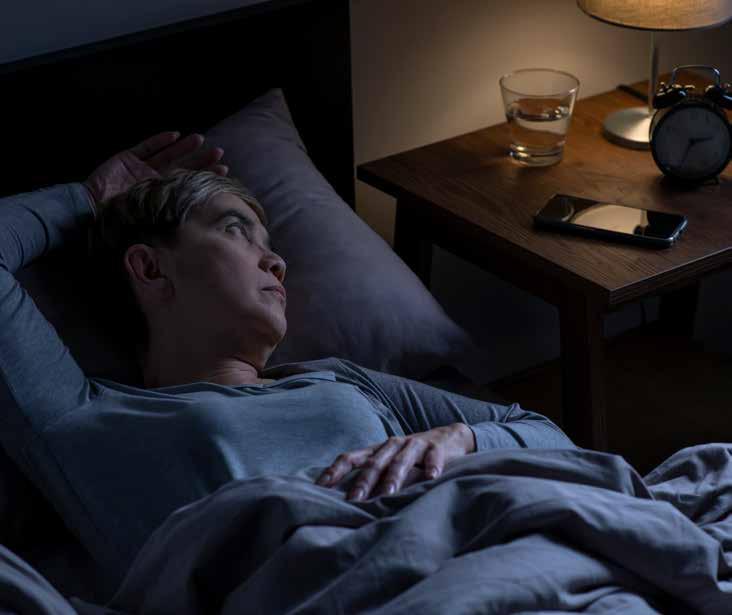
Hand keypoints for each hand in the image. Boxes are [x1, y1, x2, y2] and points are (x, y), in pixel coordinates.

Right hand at [83, 131, 228, 211]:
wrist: (91, 210)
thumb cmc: (120, 219)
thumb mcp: (152, 219)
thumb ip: (172, 214)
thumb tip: (203, 222)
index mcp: (162, 197)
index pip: (189, 184)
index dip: (205, 177)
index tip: (225, 171)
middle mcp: (154, 181)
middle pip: (182, 167)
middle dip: (200, 160)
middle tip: (219, 152)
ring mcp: (140, 169)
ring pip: (167, 155)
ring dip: (184, 147)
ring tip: (201, 139)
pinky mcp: (126, 159)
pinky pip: (146, 147)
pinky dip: (160, 141)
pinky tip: (175, 134)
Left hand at [315, 423, 474, 500]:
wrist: (449, 437)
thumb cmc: (412, 457)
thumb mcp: (390, 463)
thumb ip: (373, 478)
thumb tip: (346, 505)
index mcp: (377, 450)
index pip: (351, 458)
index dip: (335, 471)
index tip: (320, 487)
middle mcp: (392, 445)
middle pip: (374, 463)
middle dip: (363, 482)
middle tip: (354, 500)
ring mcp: (415, 445)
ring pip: (401, 461)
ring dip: (394, 477)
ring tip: (388, 493)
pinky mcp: (437, 448)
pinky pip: (433, 457)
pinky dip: (432, 466)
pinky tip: (432, 477)